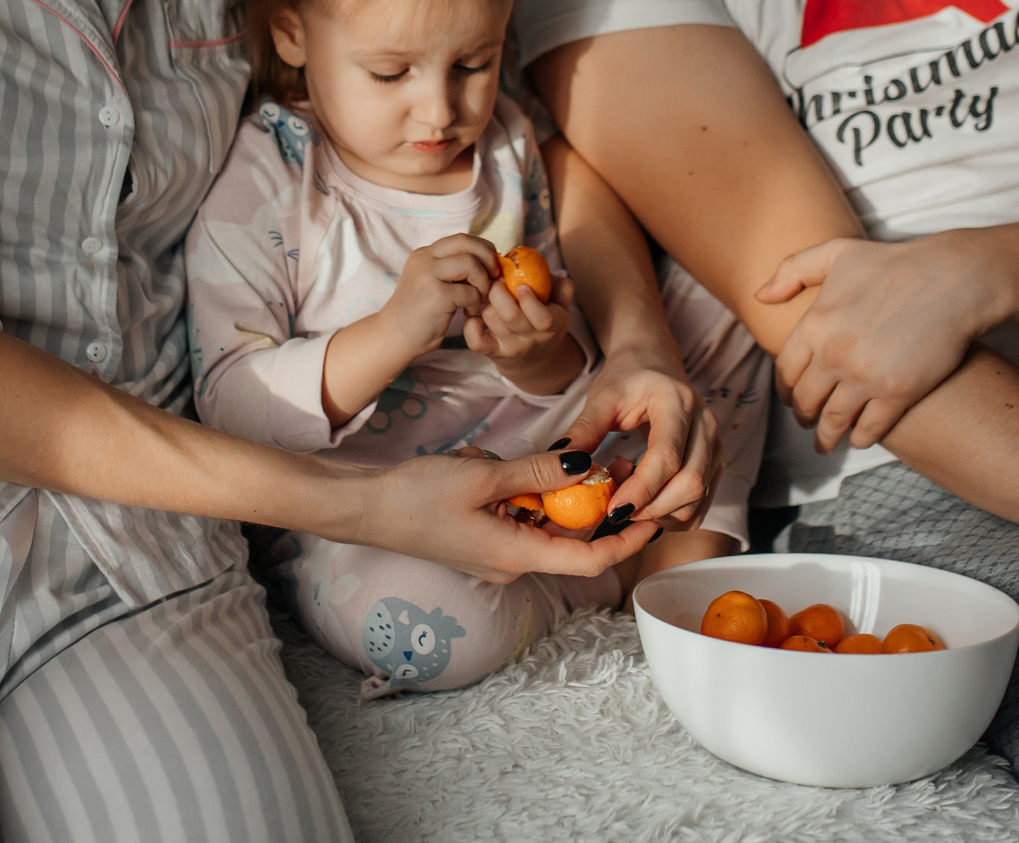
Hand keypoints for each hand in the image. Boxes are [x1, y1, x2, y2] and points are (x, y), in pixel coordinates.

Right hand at [347, 447, 658, 584]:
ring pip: (543, 524)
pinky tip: (498, 464)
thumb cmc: (417, 495)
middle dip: (597, 506)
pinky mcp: (482, 538)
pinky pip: (519, 518)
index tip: (654, 513)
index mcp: (516, 556)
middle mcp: (511, 563)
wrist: (364, 508)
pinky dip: (524, 494)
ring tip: (550, 456)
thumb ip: (538, 472)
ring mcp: (495, 553)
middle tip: (618, 462)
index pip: (590, 559)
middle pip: (570, 540)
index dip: (627, 539)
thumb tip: (589, 466)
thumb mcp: (482, 474)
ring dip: (555, 494)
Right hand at [383, 233, 496, 354]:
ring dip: (483, 284)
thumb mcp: (434, 282)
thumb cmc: (422, 313)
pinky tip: (468, 312)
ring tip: (478, 300)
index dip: (483, 250)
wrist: (396, 336)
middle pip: (467, 243)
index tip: (491, 269)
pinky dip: (475, 303)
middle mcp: (424, 259)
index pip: (462, 239)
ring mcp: (427, 274)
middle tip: (493, 279)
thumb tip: (490, 262)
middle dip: (488, 259)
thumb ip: (454, 269)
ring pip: (470, 264)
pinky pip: (469, 292)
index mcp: (425, 254)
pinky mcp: (434, 294)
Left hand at [466, 273, 584, 393]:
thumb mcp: (561, 302)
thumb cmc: (547, 317)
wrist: (536, 356)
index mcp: (553, 325)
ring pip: (490, 318)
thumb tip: (538, 267)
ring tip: (491, 297)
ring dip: (486, 302)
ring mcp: (511, 348)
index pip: (543, 319)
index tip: (521, 285)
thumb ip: (559, 284)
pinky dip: (471, 324)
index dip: (530, 301)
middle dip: (498, 290)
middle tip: (498, 280)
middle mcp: (532, 340)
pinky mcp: (492, 352)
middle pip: (510, 314)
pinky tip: (478, 316)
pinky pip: (475, 340)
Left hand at [561, 342, 721, 529]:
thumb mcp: (602, 398)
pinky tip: (649, 508)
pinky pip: (702, 502)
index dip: (641, 489)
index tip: (612, 509)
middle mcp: (704, 423)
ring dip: (663, 513)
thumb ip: (584, 431)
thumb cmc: (627, 378)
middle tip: (618, 512)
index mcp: (676, 401)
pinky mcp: (715, 461)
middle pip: (691, 482)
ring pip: (699, 496)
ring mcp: (715, 443)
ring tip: (630, 502)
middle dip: (653, 507)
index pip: (666, 456)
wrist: (654, 364)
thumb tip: (564, 466)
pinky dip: (676, 516)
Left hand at [758, 234, 1004, 453]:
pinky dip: (860, 439)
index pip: (786, 372)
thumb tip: (760, 296)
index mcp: (815, 324)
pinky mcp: (897, 393)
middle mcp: (834, 355)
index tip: (791, 397)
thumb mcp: (836, 252)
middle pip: (805, 401)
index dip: (786, 390)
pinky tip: (859, 438)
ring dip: (826, 437)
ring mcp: (865, 377)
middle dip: (803, 416)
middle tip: (807, 422)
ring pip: (833, 421)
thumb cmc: (894, 264)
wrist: (951, 280)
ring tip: (826, 443)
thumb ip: (792, 270)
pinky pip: (868, 430)